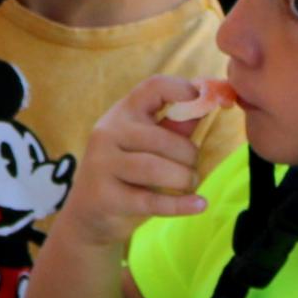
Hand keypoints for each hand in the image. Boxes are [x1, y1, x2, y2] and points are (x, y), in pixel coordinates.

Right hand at [62, 76, 217, 254]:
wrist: (88, 210)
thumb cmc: (128, 172)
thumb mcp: (148, 144)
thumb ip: (176, 126)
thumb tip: (208, 104)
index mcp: (122, 113)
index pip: (153, 87)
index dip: (183, 90)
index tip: (205, 104)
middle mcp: (108, 133)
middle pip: (161, 138)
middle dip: (189, 156)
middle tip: (193, 170)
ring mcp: (102, 164)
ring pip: (155, 168)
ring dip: (183, 179)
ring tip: (188, 184)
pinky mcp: (105, 196)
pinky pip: (151, 200)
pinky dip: (180, 205)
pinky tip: (199, 204)